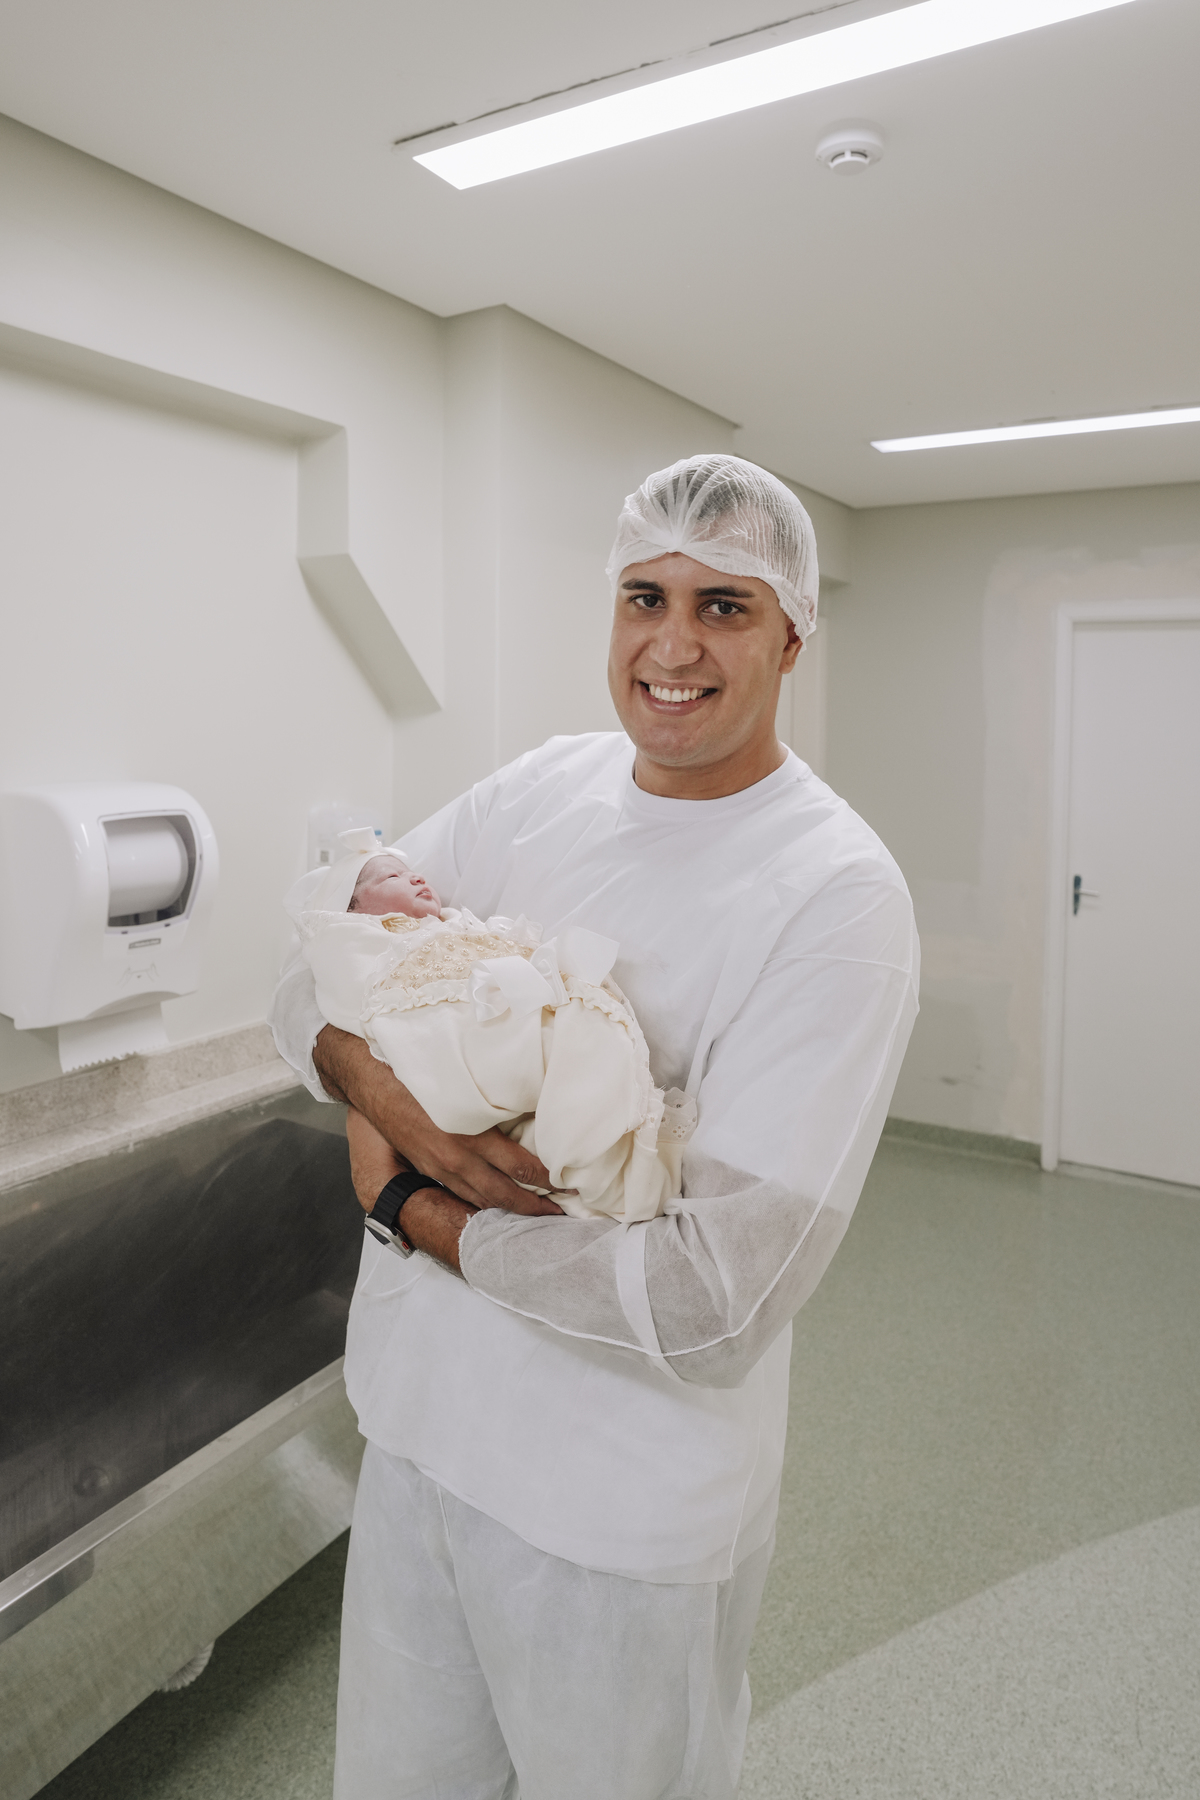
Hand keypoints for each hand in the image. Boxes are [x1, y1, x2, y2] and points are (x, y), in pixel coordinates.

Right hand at [317, 1025, 564, 1217]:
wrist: (370, 1077)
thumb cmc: (419, 1070)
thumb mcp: (464, 1080)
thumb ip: (497, 1097)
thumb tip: (536, 1102)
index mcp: (471, 1136)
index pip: (521, 1166)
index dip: (549, 1179)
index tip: (572, 1183)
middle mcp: (456, 1159)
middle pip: (505, 1193)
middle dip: (536, 1206)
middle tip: (562, 1213)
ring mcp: (439, 1168)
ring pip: (482, 1199)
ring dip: (511, 1209)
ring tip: (536, 1214)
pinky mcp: (427, 1167)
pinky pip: (461, 1192)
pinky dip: (482, 1202)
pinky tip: (495, 1204)